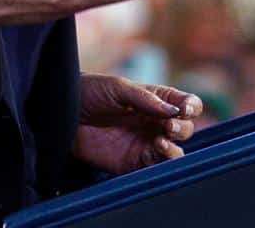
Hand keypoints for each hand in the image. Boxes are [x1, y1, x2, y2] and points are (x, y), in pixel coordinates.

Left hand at [72, 75, 202, 174]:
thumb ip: (146, 99)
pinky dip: (163, 161)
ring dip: (175, 147)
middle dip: (183, 127)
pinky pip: (156, 166)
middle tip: (168, 124)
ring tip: (162, 140)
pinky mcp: (132, 162)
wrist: (62, 113)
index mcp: (155, 100)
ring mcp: (145, 143)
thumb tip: (174, 112)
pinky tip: (157, 149)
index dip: (192, 106)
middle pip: (185, 129)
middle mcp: (154, 122)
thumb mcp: (118, 88)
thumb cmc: (89, 92)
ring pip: (175, 151)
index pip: (186, 104)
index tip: (185, 109)